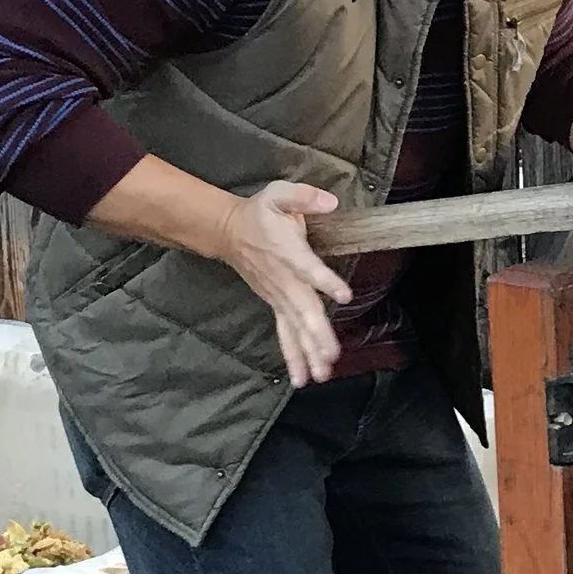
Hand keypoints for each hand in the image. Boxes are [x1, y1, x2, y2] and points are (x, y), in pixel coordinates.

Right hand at [215, 178, 352, 387]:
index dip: (326, 281)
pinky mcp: (277, 306)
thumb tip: (330, 201)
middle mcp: (284, 281)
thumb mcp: (280, 194)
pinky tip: (302, 379)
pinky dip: (294, 357)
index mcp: (288, 252)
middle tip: (331, 355)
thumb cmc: (260, 214)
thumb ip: (304, 197)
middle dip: (317, 334)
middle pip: (302, 310)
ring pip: (295, 329)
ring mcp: (279, 297)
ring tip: (321, 375)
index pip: (309, 269)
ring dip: (308, 353)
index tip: (343, 295)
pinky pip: (286, 336)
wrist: (229, 232)